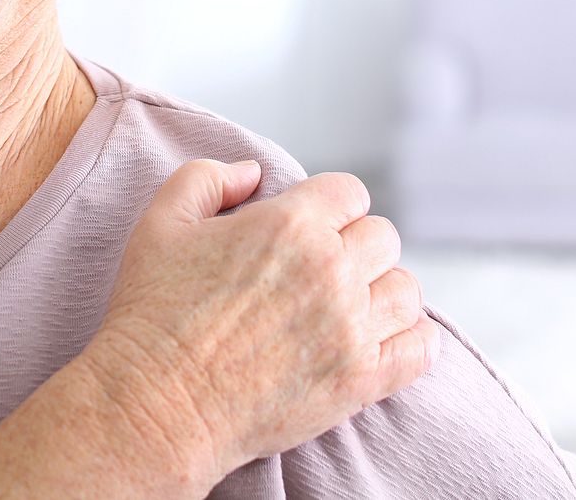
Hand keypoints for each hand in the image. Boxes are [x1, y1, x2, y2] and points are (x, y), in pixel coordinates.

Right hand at [85, 160, 440, 476]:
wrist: (156, 403)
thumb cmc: (153, 313)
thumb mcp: (161, 222)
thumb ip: (208, 178)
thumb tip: (253, 172)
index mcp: (290, 224)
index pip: (350, 192)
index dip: (329, 206)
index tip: (310, 228)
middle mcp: (330, 270)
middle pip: (383, 237)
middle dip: (353, 246)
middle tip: (320, 270)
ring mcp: (351, 327)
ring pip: (406, 289)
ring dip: (381, 291)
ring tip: (349, 306)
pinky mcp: (361, 380)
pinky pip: (421, 347)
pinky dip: (411, 339)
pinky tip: (379, 339)